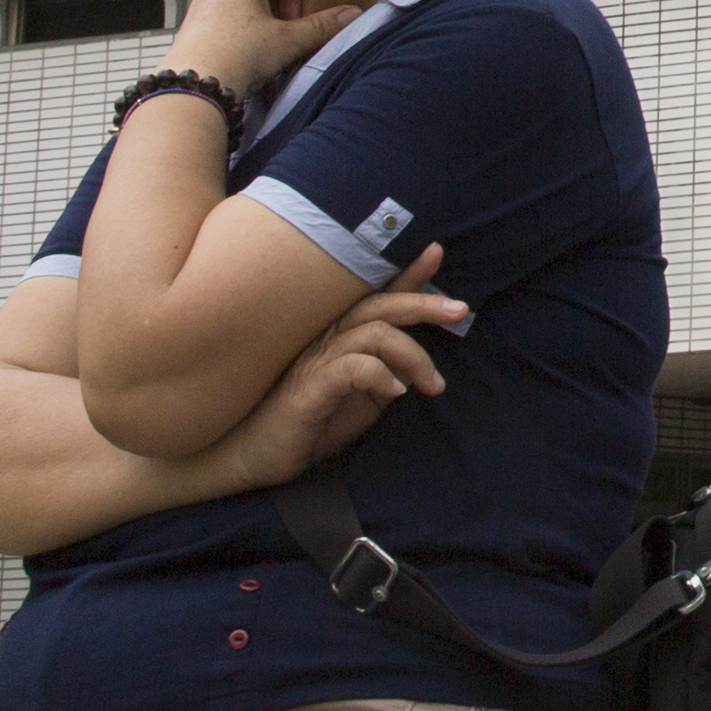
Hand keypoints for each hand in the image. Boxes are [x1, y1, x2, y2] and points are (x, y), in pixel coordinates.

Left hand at [166, 0, 351, 95]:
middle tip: (286, 35)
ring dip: (258, 25)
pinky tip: (243, 60)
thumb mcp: (289, 40)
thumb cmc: (236, 55)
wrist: (195, 85)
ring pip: (239, 8)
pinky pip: (222, 25)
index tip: (297, 18)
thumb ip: (322, 26)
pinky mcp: (191, 32)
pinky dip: (237, 38)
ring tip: (265, 51)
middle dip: (278, 10)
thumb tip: (351, 15)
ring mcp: (200, 9)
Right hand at [215, 247, 463, 485]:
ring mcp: (313, 362)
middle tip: (460, 311)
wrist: (249, 458)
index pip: (373, 298)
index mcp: (335, 338)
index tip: (435, 252)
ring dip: (413, 355)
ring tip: (431, 384)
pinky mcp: (306, 391)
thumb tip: (414, 365)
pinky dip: (381, 375)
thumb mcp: (357, 399)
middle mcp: (323, 340)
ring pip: (373, 334)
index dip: (405, 274)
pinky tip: (396, 392)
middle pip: (377, 306)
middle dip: (423, 303)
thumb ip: (383, 375)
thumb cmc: (306, 426)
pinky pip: (351, 368)